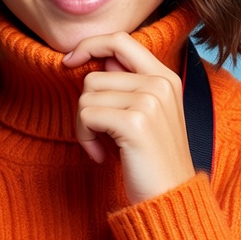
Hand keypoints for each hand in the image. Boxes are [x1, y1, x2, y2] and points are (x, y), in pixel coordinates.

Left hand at [64, 33, 195, 204]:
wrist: (171, 199)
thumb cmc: (151, 160)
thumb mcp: (145, 115)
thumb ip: (127, 84)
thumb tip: (96, 59)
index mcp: (165, 77)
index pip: (121, 40)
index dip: (90, 45)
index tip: (70, 60)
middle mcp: (160, 83)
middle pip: (94, 76)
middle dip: (86, 106)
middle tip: (99, 135)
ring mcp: (149, 101)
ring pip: (86, 96)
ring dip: (84, 126)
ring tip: (104, 147)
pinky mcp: (135, 123)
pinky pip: (86, 116)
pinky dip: (85, 138)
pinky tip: (102, 156)